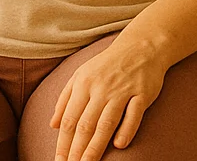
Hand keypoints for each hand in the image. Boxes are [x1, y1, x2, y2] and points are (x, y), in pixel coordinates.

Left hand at [50, 32, 167, 160]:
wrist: (142, 45)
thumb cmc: (108, 64)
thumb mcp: (81, 74)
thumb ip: (65, 98)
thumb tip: (53, 125)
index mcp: (84, 83)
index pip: (70, 120)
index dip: (63, 144)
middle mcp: (102, 88)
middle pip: (85, 125)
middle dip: (76, 151)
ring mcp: (123, 90)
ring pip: (106, 123)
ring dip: (95, 148)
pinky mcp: (143, 92)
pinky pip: (134, 114)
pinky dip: (126, 129)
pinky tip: (119, 145)